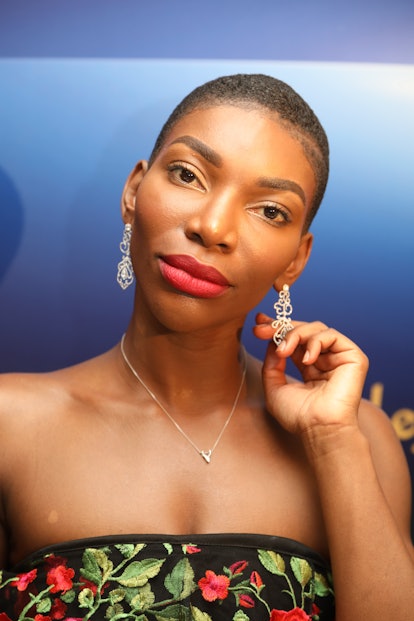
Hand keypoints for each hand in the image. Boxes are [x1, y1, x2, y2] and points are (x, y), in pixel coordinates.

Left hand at [253, 313, 368, 437]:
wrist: (319, 429)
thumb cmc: (298, 416)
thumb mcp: (274, 387)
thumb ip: (272, 363)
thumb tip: (273, 341)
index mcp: (309, 365)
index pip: (294, 339)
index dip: (277, 328)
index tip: (258, 323)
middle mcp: (324, 359)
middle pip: (304, 329)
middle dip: (281, 327)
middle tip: (262, 330)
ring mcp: (338, 357)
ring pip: (316, 328)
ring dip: (295, 334)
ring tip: (284, 352)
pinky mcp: (353, 357)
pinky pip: (332, 335)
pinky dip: (315, 342)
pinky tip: (307, 360)